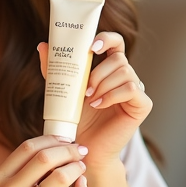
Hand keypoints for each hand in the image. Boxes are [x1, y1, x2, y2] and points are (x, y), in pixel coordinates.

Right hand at [0, 136, 87, 186]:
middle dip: (68, 150)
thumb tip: (57, 148)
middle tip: (79, 151)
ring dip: (76, 168)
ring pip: (61, 178)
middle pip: (45, 158)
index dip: (52, 139)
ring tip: (81, 168)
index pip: (29, 147)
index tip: (66, 140)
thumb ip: (21, 169)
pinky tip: (82, 186)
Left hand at [37, 32, 151, 170]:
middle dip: (98, 72)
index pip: (115, 42)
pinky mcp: (142, 105)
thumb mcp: (64, 89)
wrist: (85, 147)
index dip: (106, 39)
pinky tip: (99, 105)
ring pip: (125, 72)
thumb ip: (55, 68)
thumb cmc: (77, 119)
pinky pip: (131, 89)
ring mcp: (136, 90)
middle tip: (84, 90)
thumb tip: (43, 45)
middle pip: (119, 58)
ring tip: (90, 100)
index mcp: (110, 68)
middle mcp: (126, 76)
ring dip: (103, 85)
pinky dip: (112, 95)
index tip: (91, 47)